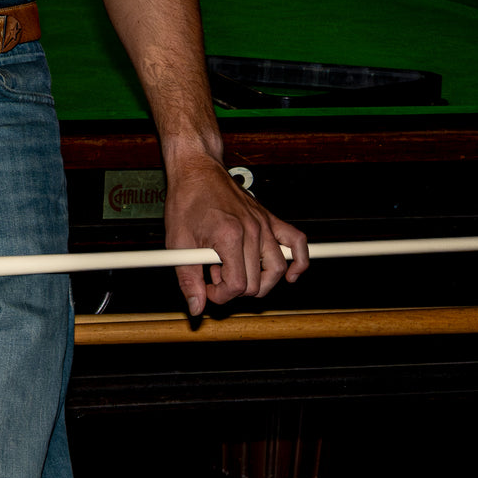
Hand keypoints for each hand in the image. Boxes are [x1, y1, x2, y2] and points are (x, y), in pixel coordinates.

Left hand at [164, 154, 307, 315]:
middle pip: (256, 282)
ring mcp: (264, 224)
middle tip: (215, 277)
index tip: (207, 288)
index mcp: (229, 236)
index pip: (237, 285)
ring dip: (259, 281)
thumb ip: (188, 278)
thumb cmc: (186, 200)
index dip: (220, 295)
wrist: (197, 170)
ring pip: (278, 269)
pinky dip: (299, 261)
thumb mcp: (178, 242)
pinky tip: (290, 274)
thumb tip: (196, 307)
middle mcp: (252, 230)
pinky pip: (297, 242)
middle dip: (234, 289)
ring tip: (237, 272)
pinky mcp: (270, 219)